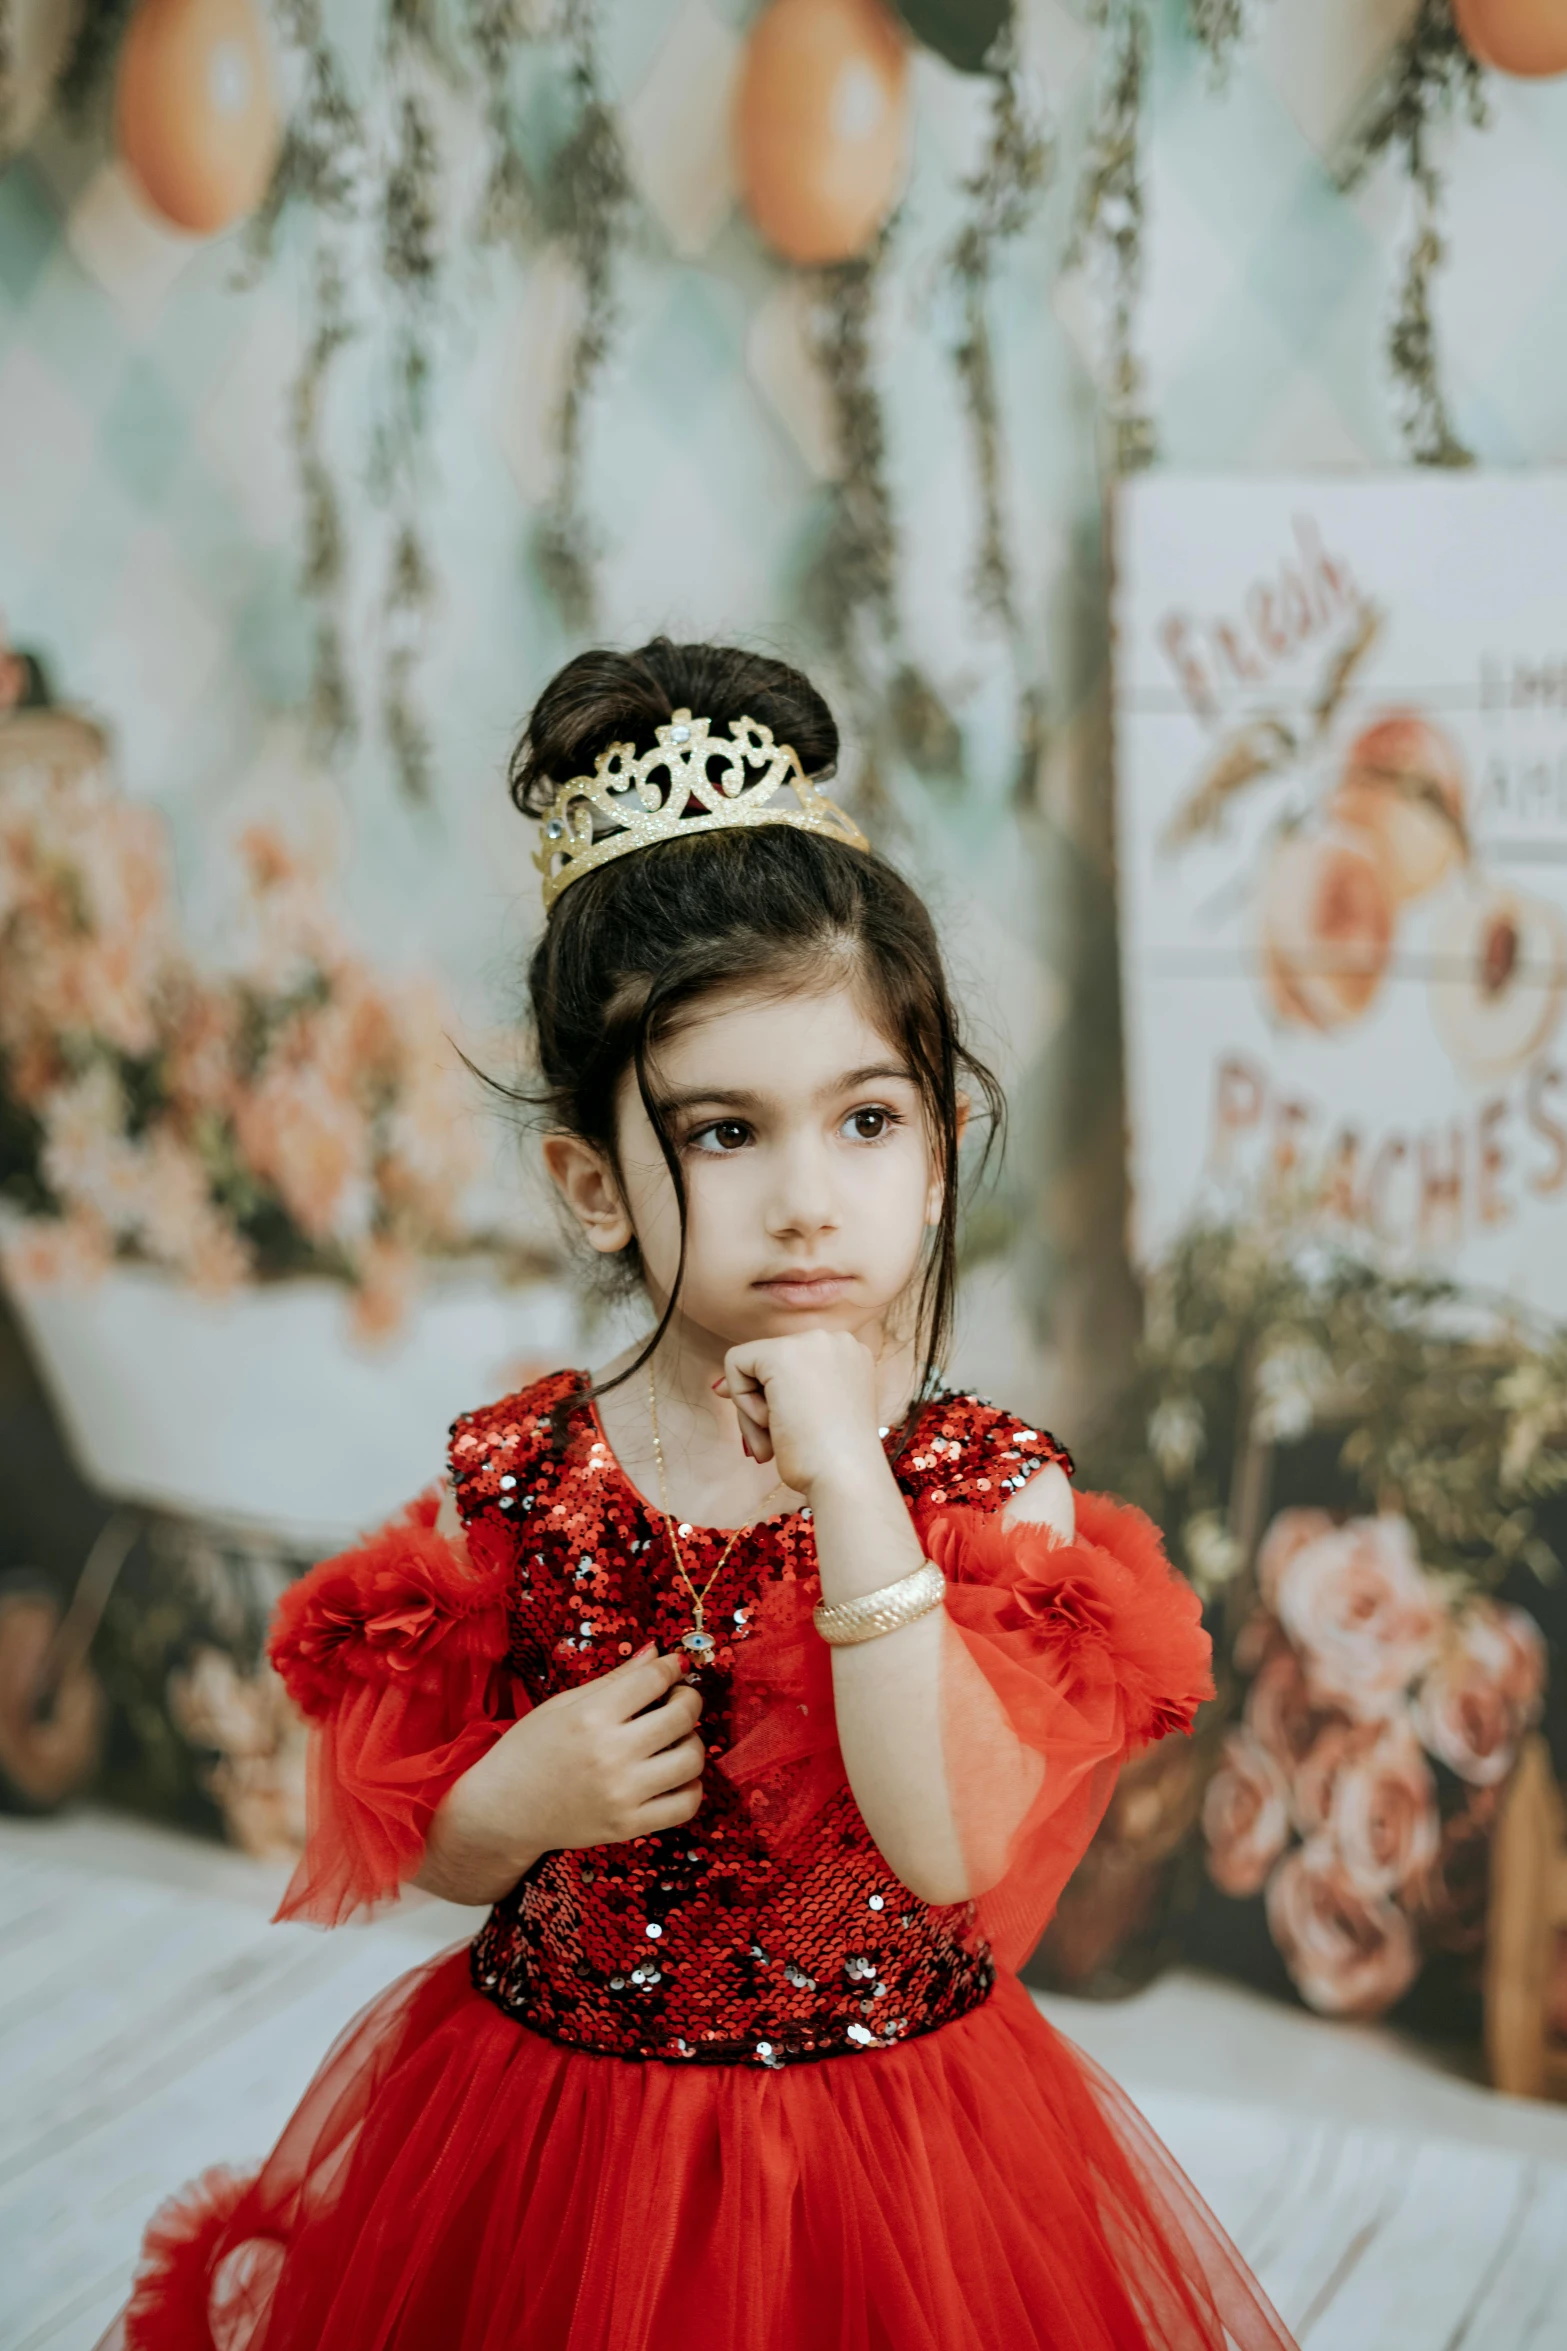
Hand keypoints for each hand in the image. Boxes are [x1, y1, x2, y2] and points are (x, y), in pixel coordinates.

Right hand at [429, 1649, 705, 1896]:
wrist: (503, 1812)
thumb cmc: (527, 1750)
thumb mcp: (562, 1705)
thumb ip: (614, 1679)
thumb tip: (656, 1652)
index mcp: (591, 1718)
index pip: (653, 1680)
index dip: (671, 1667)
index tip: (673, 1667)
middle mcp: (611, 1755)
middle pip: (682, 1717)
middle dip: (689, 1699)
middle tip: (679, 1698)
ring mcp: (623, 1795)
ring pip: (692, 1760)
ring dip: (693, 1741)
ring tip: (675, 1738)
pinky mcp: (628, 1826)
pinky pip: (686, 1805)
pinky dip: (691, 1786)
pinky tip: (675, 1775)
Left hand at [716, 1329, 889, 1500]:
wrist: (845, 1477)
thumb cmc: (830, 1459)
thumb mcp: (808, 1416)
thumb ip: (774, 1393)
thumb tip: (721, 1386)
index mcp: (849, 1354)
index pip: (792, 1367)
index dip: (776, 1398)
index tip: (785, 1429)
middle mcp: (835, 1339)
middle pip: (771, 1364)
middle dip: (764, 1406)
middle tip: (778, 1443)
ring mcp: (811, 1341)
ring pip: (753, 1366)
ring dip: (754, 1411)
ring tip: (776, 1441)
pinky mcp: (781, 1353)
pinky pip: (736, 1365)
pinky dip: (742, 1401)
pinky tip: (770, 1422)